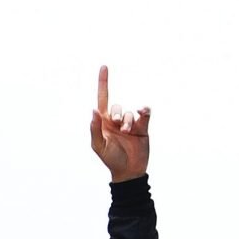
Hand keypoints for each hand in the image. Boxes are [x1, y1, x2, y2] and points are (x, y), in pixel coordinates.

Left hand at [87, 65, 150, 181]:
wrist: (129, 171)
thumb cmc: (111, 159)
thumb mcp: (99, 146)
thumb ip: (95, 128)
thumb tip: (93, 110)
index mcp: (104, 123)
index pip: (102, 99)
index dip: (103, 83)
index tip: (104, 67)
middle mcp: (117, 121)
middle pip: (116, 107)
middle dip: (117, 113)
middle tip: (117, 124)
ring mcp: (130, 124)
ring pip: (130, 112)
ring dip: (129, 121)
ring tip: (128, 132)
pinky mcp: (143, 127)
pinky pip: (144, 113)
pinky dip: (144, 110)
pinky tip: (143, 111)